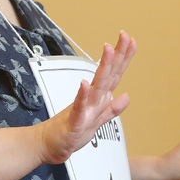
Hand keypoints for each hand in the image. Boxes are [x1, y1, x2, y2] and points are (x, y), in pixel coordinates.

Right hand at [37, 31, 135, 164]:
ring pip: (96, 86)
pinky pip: (78, 107)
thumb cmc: (70, 132)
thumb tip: (126, 96)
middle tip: (124, 35)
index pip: (114, 75)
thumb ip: (112, 109)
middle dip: (117, 54)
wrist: (48, 144)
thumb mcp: (98, 121)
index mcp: (98, 99)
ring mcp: (83, 108)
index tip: (131, 41)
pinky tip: (84, 83)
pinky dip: (81, 95)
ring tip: (108, 49)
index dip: (124, 59)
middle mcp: (91, 100)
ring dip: (102, 67)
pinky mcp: (74, 121)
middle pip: (108, 74)